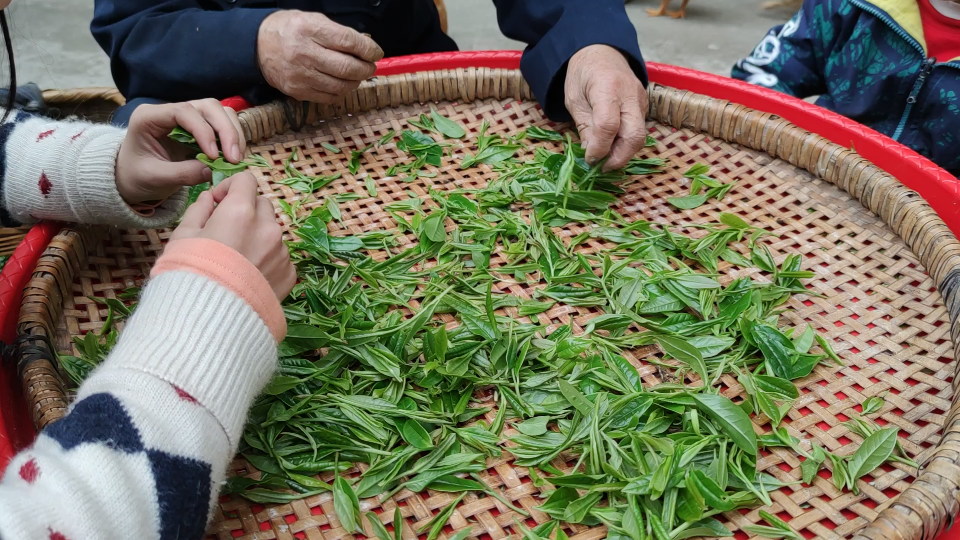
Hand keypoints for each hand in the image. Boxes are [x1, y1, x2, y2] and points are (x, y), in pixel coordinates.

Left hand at [116, 99, 244, 203]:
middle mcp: (170, 111)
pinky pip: (222, 125)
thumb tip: (211, 170)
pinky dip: (232, 139)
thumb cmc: (136, 176)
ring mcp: (186, 118)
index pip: (183, 112)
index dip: (204, 131)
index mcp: (149, 117)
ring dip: (233, 133)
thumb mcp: (154, 178)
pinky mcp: (199, 128)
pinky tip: (232, 157)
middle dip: (226, 130)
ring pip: (220, 112)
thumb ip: (181, 174)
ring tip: (235, 158)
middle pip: (208, 107)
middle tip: (234, 158)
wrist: (132, 179)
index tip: (213, 156)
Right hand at [171, 173, 295, 299]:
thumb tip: (209, 198)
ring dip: (258, 237)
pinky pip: (280, 258)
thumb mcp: (183, 237)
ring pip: (272, 232)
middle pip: (262, 205)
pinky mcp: (289, 274)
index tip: (218, 203)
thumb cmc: (190, 275)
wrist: (210, 321)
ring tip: (236, 261)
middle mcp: (268, 227)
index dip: (231, 187)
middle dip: (246, 211)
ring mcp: (281, 251)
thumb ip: (198, 210)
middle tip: (227, 232)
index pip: (246, 180)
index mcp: (241, 211)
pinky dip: (267, 261)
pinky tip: (248, 278)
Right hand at [257, 10, 382, 102]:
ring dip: (355, 82)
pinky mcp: (297, 91)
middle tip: (369, 66)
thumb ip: (339, 33)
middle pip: (347, 67)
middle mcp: (304, 53)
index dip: (368, 49)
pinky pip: (329, 97)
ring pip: (340, 86)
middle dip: (365, 68)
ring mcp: (300, 75)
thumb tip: (365, 46)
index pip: (348, 41)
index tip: (376, 52)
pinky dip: (341, 92)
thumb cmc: (290, 30)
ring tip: (357, 75)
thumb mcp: (313, 20)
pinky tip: (343, 84)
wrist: (258, 46)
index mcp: (309, 30)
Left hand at [564, 44, 649, 170]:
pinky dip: (625, 142)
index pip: (608, 126)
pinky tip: (611, 144)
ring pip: (640, 136)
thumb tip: (592, 156)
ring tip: (605, 158)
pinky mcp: (644, 105)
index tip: (590, 159)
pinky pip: (638, 129)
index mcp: (607, 88)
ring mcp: (641, 100)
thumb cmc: (583, 74)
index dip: (599, 148)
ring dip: (623, 152)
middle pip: (634, 136)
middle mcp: (630, 94)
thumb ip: (584, 127)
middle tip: (602, 167)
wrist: (601, 50)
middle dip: (619, 158)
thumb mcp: (574, 100)